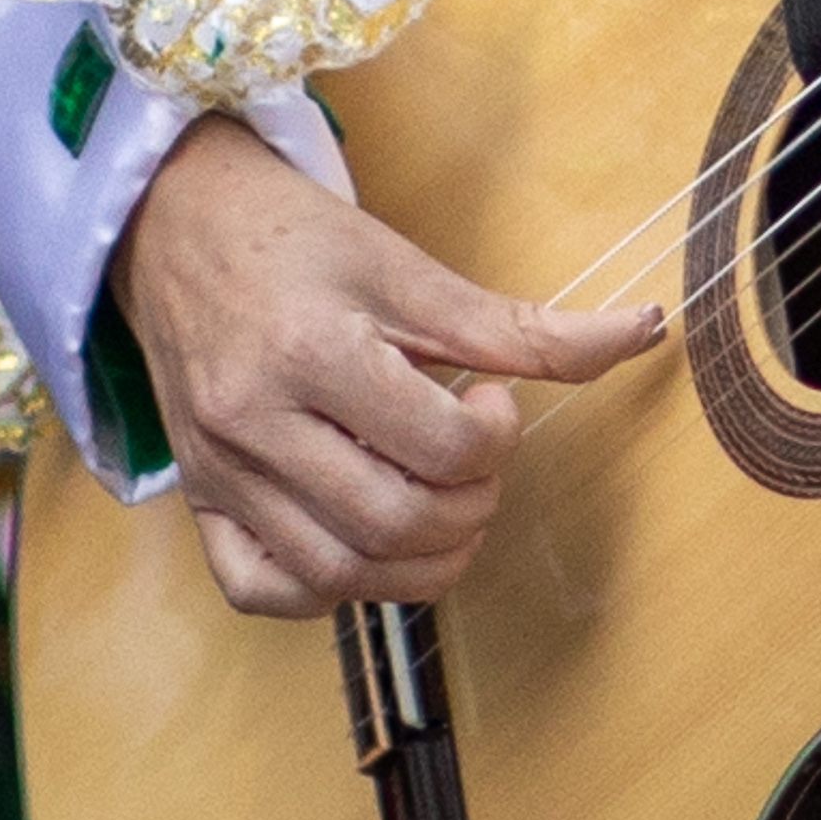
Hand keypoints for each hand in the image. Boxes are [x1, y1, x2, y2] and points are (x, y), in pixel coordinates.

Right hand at [109, 114, 664, 618]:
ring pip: (334, 576)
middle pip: (391, 524)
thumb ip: (522, 326)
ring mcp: (216, 477)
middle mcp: (252, 428)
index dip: (497, 438)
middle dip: (469, 507)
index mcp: (311, 355)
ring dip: (419, 559)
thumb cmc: (299, 239)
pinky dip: (332, 588)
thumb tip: (643, 333)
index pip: (439, 449)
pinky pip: (261, 593)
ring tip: (443, 498)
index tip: (494, 400)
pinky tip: (369, 535)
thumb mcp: (412, 269)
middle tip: (478, 458)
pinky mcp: (196, 505)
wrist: (177, 226)